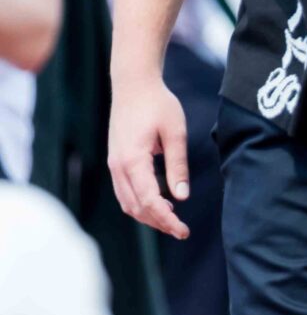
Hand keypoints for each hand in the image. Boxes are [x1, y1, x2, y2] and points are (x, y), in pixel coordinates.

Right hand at [108, 77, 190, 239]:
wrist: (133, 84)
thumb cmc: (157, 103)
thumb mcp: (175, 131)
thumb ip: (178, 165)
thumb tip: (182, 197)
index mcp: (133, 160)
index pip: (149, 201)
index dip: (166, 220)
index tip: (183, 231)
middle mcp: (118, 166)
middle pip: (136, 208)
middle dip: (158, 222)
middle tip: (181, 230)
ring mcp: (114, 164)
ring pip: (127, 203)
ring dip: (148, 215)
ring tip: (171, 219)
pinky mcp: (115, 161)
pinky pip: (125, 191)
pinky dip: (139, 203)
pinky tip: (159, 201)